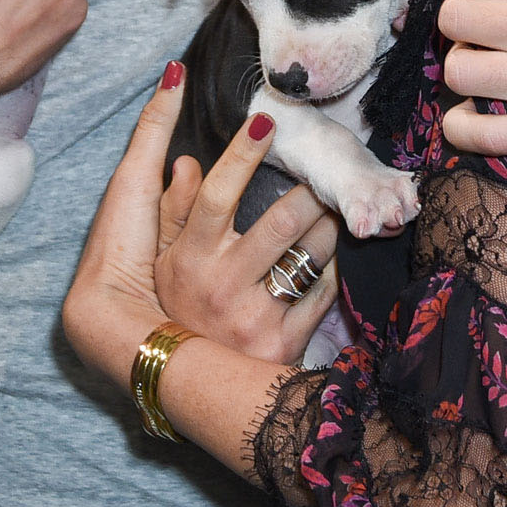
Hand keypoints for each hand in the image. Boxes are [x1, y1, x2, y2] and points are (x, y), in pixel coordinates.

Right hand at [156, 112, 339, 361]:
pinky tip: (336, 252)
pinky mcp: (285, 341)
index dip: (241, 155)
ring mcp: (255, 316)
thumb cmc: (179, 306)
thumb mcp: (164, 260)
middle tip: (332, 171)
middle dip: (314, 190)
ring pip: (311, 254)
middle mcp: (223, 286)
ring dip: (331, 223)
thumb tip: (187, 160)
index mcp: (192, 258)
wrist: (190, 386)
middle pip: (282, 222)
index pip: (217, 196)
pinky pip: (324, 291)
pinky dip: (335, 266)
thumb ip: (174, 208)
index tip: (265, 120)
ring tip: (342, 206)